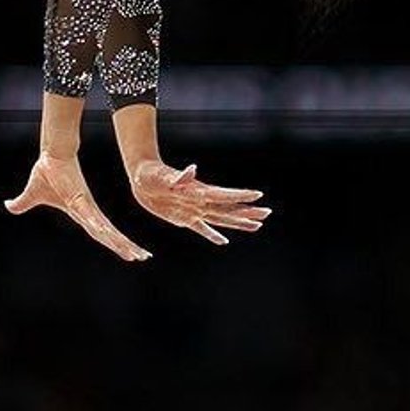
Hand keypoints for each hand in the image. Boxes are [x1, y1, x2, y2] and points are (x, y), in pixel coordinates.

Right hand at [4, 152, 151, 261]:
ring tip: (136, 254)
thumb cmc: (47, 171)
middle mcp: (88, 212)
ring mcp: (86, 206)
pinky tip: (111, 238)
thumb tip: (8, 205)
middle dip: (126, 246)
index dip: (114, 243)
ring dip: (120, 242)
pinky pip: (92, 219)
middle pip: (108, 234)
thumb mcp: (31, 195)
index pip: (101, 233)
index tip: (129, 253)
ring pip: (106, 230)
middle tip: (143, 257)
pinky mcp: (82, 200)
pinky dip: (101, 229)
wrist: (51, 154)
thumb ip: (22, 203)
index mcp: (82, 213)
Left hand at [129, 160, 270, 246]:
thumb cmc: (152, 173)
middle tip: (267, 213)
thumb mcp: (163, 176)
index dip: (240, 196)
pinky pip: (202, 229)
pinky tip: (223, 241)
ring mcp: (194, 210)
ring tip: (256, 226)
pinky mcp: (184, 218)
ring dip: (238, 223)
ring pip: (221, 219)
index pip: (224, 195)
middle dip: (248, 211)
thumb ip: (179, 176)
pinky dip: (212, 235)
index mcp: (198, 191)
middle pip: (229, 209)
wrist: (141, 177)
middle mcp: (200, 201)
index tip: (258, 195)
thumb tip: (192, 169)